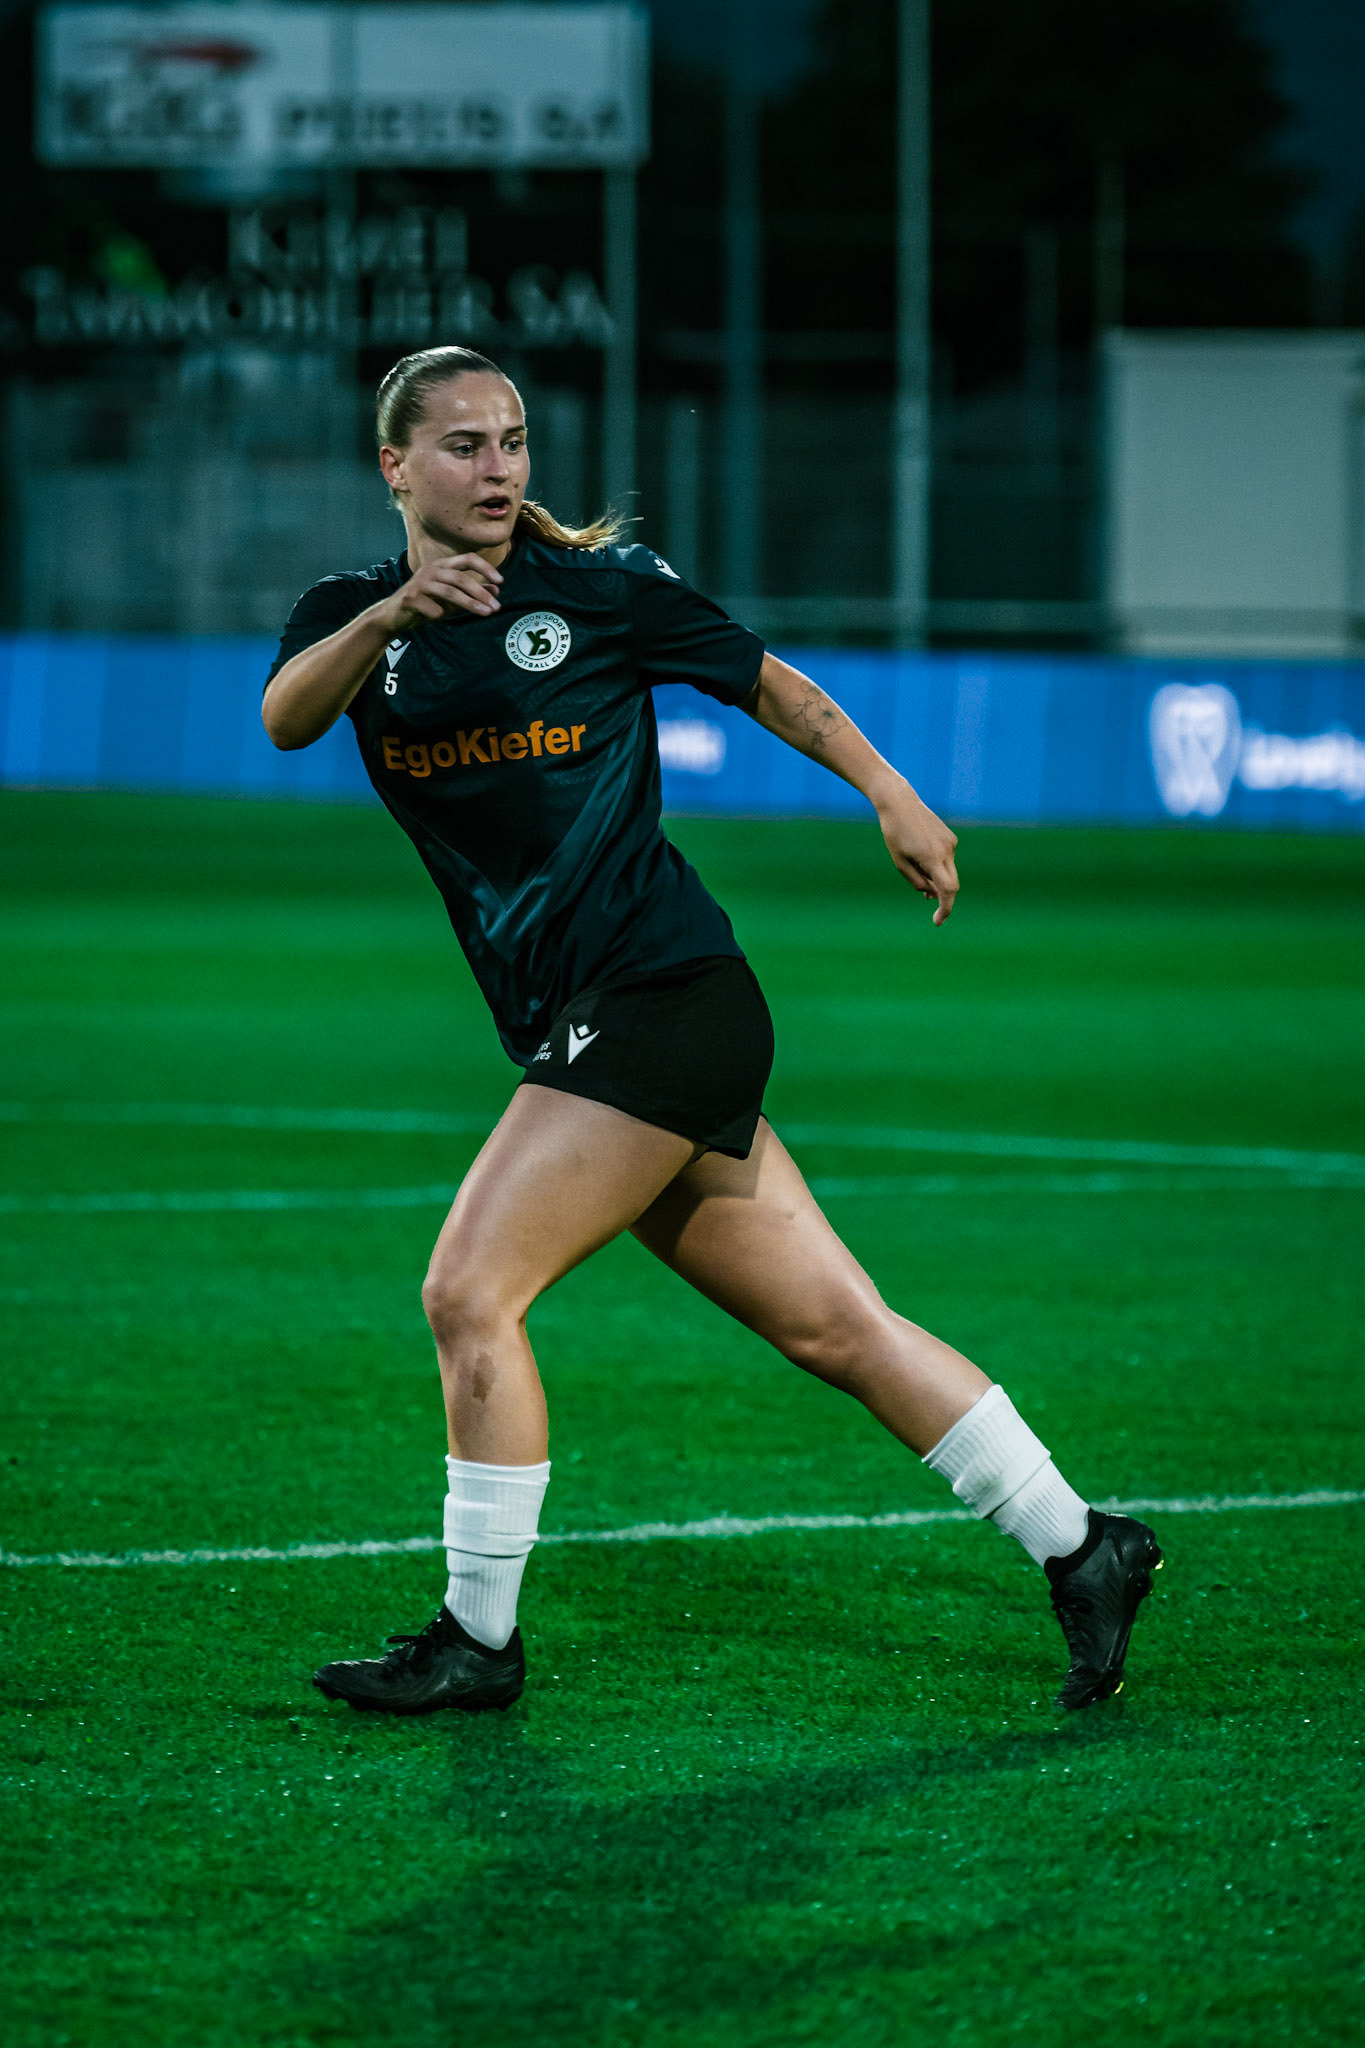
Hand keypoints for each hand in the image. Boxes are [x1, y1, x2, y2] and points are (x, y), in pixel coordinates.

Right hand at [381, 555, 502, 627]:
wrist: (394, 616)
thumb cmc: (425, 605)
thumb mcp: (451, 598)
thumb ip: (472, 592)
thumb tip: (496, 589)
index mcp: (442, 566)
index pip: (467, 559)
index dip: (485, 568)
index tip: (501, 581)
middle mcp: (431, 570)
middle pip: (461, 578)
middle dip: (481, 592)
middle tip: (497, 607)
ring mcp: (419, 583)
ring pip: (450, 591)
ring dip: (470, 603)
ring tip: (486, 613)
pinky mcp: (410, 598)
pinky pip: (433, 608)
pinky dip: (440, 614)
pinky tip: (439, 617)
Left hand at [878, 786, 958, 923]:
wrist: (899, 802)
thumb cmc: (894, 833)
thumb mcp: (899, 862)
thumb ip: (916, 881)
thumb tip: (932, 894)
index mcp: (932, 858)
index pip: (947, 890)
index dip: (945, 908)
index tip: (938, 921)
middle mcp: (946, 850)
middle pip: (951, 884)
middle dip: (941, 896)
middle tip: (928, 904)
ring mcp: (951, 843)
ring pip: (948, 872)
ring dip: (936, 879)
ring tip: (916, 871)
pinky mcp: (950, 837)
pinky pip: (947, 860)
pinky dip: (938, 867)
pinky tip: (922, 859)